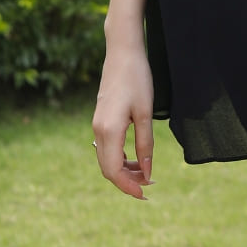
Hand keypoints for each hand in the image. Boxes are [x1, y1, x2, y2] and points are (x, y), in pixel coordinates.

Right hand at [92, 39, 155, 197]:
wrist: (123, 53)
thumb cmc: (137, 79)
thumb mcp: (146, 113)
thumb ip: (145, 144)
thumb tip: (147, 172)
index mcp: (109, 130)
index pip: (113, 170)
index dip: (128, 186)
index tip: (145, 193)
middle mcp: (98, 130)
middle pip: (107, 168)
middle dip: (127, 181)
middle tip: (149, 185)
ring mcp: (97, 125)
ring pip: (106, 159)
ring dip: (124, 170)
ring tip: (145, 172)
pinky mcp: (100, 120)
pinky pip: (106, 148)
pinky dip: (120, 158)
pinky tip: (135, 157)